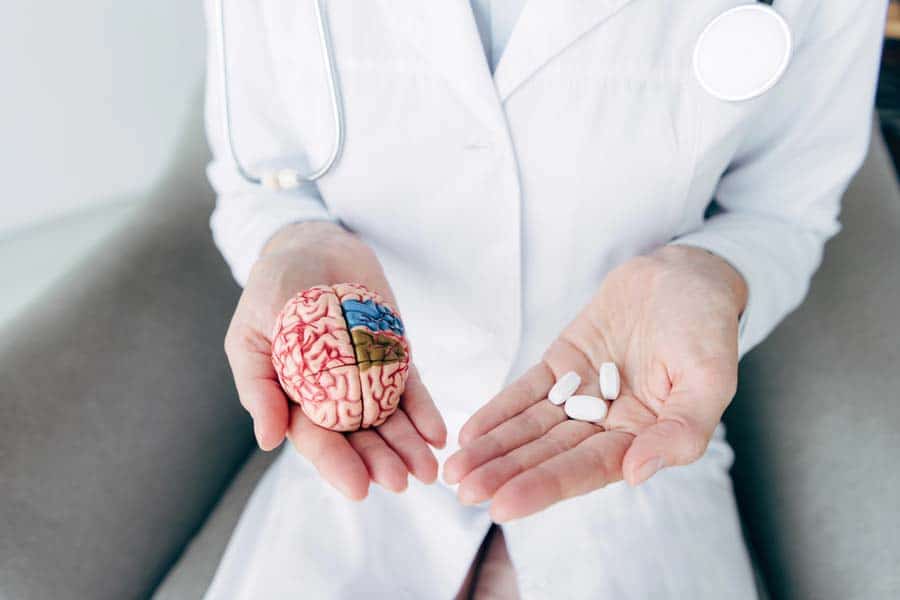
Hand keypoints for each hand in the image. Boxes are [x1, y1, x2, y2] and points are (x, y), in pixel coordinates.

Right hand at [224, 221, 446, 499]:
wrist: (314, 245)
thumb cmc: (273, 287)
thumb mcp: (252, 333)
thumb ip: (258, 385)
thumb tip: (268, 439)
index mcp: (293, 398)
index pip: (315, 437)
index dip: (336, 463)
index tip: (359, 488)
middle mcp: (332, 395)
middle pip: (358, 436)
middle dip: (380, 460)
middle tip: (402, 482)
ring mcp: (366, 376)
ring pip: (388, 418)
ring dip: (407, 445)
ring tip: (429, 469)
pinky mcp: (393, 355)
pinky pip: (411, 387)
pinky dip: (424, 411)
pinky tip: (438, 433)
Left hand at [443, 246, 746, 520]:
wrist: (685, 275)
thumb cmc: (707, 327)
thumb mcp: (710, 378)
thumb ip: (682, 430)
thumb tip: (637, 472)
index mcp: (643, 437)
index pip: (587, 469)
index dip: (544, 486)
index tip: (502, 505)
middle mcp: (607, 424)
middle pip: (549, 455)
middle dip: (505, 473)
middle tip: (463, 492)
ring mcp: (581, 395)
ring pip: (531, 428)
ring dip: (493, 449)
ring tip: (454, 472)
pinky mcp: (562, 365)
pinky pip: (527, 392)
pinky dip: (499, 411)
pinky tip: (469, 433)